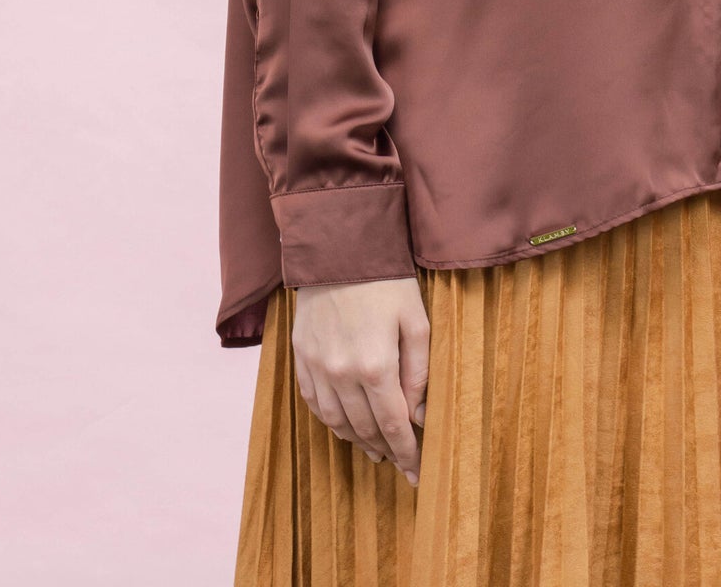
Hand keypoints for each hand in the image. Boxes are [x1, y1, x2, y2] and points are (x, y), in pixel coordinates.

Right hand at [291, 277, 430, 484]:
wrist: (338, 248)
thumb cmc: (386, 280)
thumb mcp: (416, 320)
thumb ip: (419, 371)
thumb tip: (418, 414)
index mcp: (375, 365)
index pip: (393, 425)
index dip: (406, 453)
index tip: (417, 472)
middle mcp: (342, 373)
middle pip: (365, 428)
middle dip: (386, 449)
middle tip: (400, 461)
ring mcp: (317, 367)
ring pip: (337, 421)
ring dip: (357, 440)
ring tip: (375, 449)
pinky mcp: (301, 356)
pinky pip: (314, 403)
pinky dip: (330, 420)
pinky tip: (344, 425)